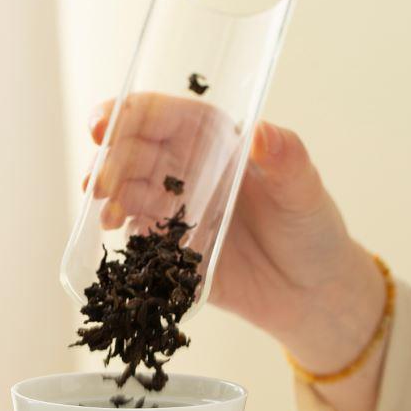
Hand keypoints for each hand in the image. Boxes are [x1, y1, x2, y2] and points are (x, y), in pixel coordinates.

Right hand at [87, 93, 388, 410]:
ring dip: (110, 198)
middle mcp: (189, 170)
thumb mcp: (305, 191)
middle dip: (111, 161)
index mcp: (216, 140)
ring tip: (105, 211)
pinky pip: (139, 239)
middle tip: (97, 181)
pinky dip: (123, 235)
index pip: (164, 116)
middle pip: (136, 153)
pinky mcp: (171, 252)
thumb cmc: (313, 230)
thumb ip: (286, 160)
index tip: (104, 124)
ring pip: (129, 194)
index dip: (129, 115)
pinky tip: (114, 234)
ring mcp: (176, 212)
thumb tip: (262, 133)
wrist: (313, 294)